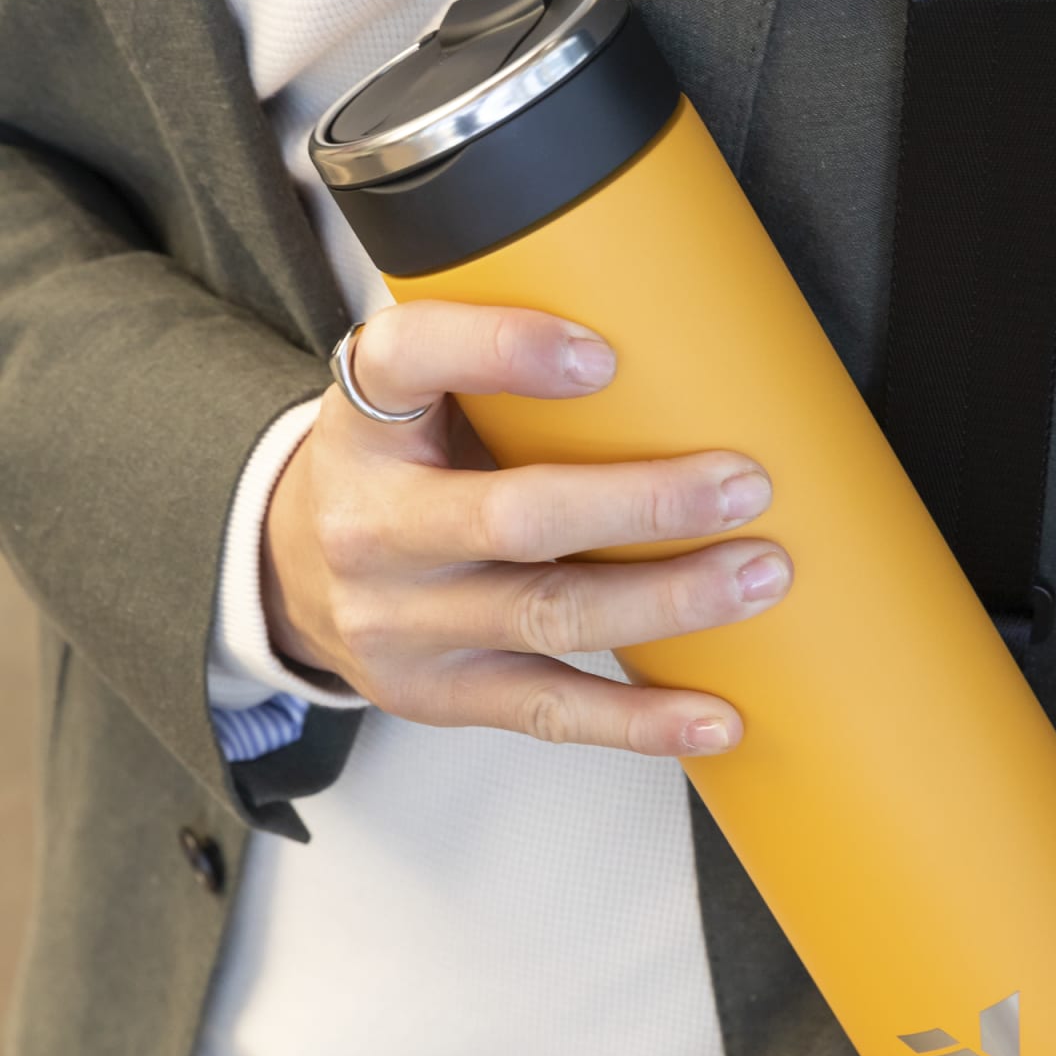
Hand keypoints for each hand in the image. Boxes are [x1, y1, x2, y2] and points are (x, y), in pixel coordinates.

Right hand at [263, 299, 791, 754]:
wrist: (296, 576)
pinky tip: (714, 717)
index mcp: (363, 420)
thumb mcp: (415, 395)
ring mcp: (403, 622)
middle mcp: (373, 524)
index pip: (411, 361)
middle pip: (514, 518)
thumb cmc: (400, 467)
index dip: (503, 351)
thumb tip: (677, 336)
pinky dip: (640, 720)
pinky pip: (551, 709)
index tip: (603, 356)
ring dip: (668, 600)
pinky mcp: (439, 694)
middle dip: (642, 503)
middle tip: (743, 486)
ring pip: (549, 615)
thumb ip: (497, 364)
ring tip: (758, 577)